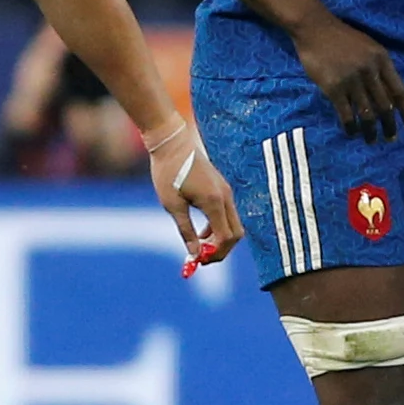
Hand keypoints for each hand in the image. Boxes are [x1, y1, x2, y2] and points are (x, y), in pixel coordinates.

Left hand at [145, 120, 242, 266]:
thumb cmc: (168, 172)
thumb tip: (194, 254)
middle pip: (235, 234)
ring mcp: (226, 192)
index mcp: (214, 201)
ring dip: (219, 240)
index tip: (199, 262)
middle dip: (221, 250)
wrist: (172, 143)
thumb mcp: (172, 205)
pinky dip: (218, 228)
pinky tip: (201, 232)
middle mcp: (225, 197)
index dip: (215, 254)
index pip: (226, 237)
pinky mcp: (222, 189)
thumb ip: (186, 231)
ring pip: (232, 225)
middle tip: (202, 259)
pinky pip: (226, 215)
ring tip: (199, 247)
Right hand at [293, 14, 403, 142]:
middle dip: (389, 125)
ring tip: (372, 141)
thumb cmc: (343, 38)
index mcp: (382, 60)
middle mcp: (370, 72)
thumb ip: (380, 69)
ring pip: (366, 113)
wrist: (315, 29)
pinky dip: (351, 126)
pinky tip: (353, 133)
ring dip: (370, 130)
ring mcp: (352, 81)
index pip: (399, 91)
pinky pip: (346, 113)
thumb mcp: (370, 48)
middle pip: (384, 106)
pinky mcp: (334, 88)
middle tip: (391, 138)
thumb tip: (389, 94)